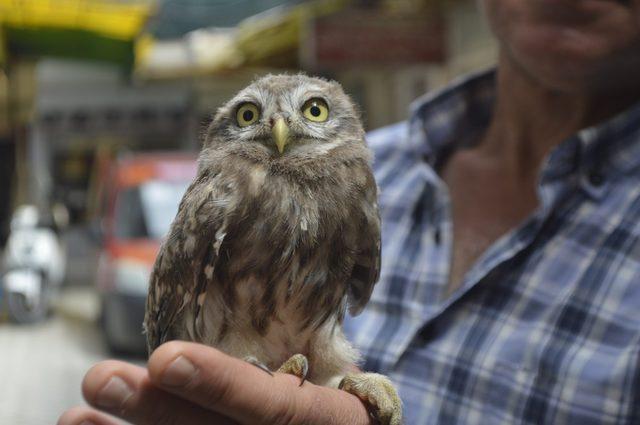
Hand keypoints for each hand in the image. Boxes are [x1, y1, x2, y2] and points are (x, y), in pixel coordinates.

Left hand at [58, 341, 373, 424]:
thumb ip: (292, 363)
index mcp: (320, 420)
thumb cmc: (332, 401)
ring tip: (76, 413)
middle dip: (157, 409)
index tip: (167, 359)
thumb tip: (233, 325)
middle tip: (101, 378)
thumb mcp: (332, 379)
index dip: (220, 385)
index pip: (272, 408)